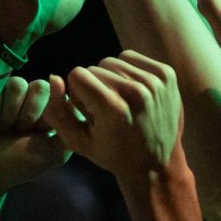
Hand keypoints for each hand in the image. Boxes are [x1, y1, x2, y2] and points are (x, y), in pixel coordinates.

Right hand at [0, 76, 70, 196]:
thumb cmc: (21, 163)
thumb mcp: (54, 152)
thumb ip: (69, 126)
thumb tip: (70, 96)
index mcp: (52, 112)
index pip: (60, 95)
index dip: (48, 115)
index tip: (40, 132)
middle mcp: (34, 99)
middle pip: (41, 87)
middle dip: (30, 114)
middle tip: (20, 132)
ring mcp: (12, 94)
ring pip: (20, 85)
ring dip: (12, 113)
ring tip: (5, 129)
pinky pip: (0, 88)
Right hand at [41, 50, 182, 181]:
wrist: (157, 163)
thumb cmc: (113, 154)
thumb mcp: (78, 142)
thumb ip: (57, 111)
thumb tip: (54, 78)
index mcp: (113, 108)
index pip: (77, 74)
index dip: (77, 93)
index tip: (89, 111)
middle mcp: (136, 91)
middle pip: (95, 66)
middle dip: (93, 85)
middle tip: (105, 110)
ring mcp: (155, 81)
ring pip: (113, 60)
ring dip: (110, 77)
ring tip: (119, 102)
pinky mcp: (166, 74)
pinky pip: (132, 57)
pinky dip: (127, 71)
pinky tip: (132, 92)